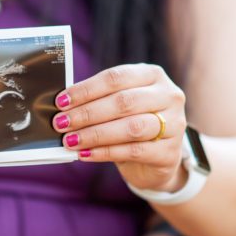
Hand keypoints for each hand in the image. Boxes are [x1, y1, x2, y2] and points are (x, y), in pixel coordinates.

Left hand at [53, 64, 188, 192]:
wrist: (157, 159)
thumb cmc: (132, 124)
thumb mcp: (119, 106)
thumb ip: (98, 100)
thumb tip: (63, 105)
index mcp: (153, 75)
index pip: (116, 77)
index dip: (87, 89)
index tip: (61, 101)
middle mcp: (168, 96)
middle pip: (123, 102)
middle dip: (87, 113)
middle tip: (61, 123)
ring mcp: (174, 124)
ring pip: (131, 127)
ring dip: (95, 134)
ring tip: (70, 140)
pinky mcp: (169, 152)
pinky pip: (133, 151)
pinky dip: (105, 152)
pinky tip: (85, 154)